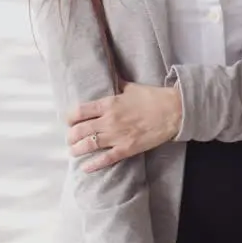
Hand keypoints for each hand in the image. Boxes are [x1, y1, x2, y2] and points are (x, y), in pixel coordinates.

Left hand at [66, 82, 181, 171]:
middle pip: (79, 130)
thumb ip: (116, 84)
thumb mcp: (130, 87)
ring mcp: (117, 136)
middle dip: (70, 136)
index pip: (79, 111)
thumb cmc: (152, 97)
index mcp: (108, 103)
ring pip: (89, 145)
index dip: (69, 118)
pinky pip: (106, 159)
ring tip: (73, 151)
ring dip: (77, 149)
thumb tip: (109, 75)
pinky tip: (85, 167)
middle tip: (70, 138)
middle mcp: (109, 120)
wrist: (173, 112)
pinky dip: (93, 164)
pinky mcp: (126, 149)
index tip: (68, 121)